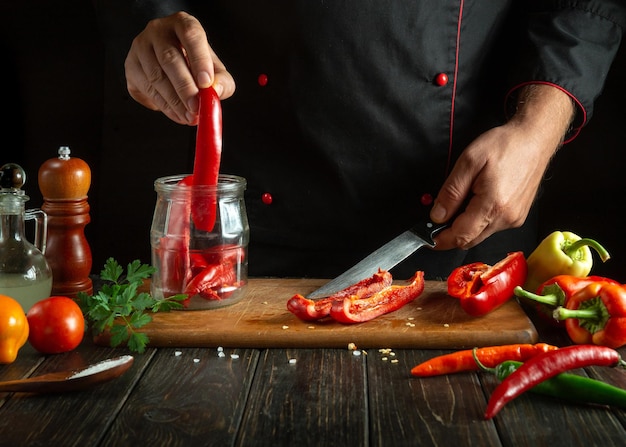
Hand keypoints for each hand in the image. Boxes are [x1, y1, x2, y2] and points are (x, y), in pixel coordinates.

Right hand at [124, 11, 235, 124]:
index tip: (206, 83)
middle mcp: (158, 31)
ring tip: (189, 116)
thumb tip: (216, 91)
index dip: (199, 60)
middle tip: (196, 108)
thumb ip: (222, 80)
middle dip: (185, 88)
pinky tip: (178, 114)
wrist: (170, 62)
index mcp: (183, 24)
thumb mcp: (214, 68)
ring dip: (174, 102)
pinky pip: (146, 89)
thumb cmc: (195, 63)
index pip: (190, 35)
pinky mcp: (131, 66)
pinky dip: (164, 106)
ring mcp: (140, 47)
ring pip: (155, 76)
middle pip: (169, 58)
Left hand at [431, 84, 574, 249]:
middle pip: (469, 240)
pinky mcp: (518, 216)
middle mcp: (506, 218)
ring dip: (464, 227)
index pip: (460, 236)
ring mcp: (514, 219)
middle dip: (449, 234)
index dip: (440, 240)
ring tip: (458, 203)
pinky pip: (491, 227)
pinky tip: (474, 201)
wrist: (535, 139)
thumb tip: (437, 215)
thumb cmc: (505, 145)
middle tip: (436, 219)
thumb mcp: (469, 161)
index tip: (427, 238)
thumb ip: (451, 191)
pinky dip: (477, 221)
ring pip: (480, 235)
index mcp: (493, 205)